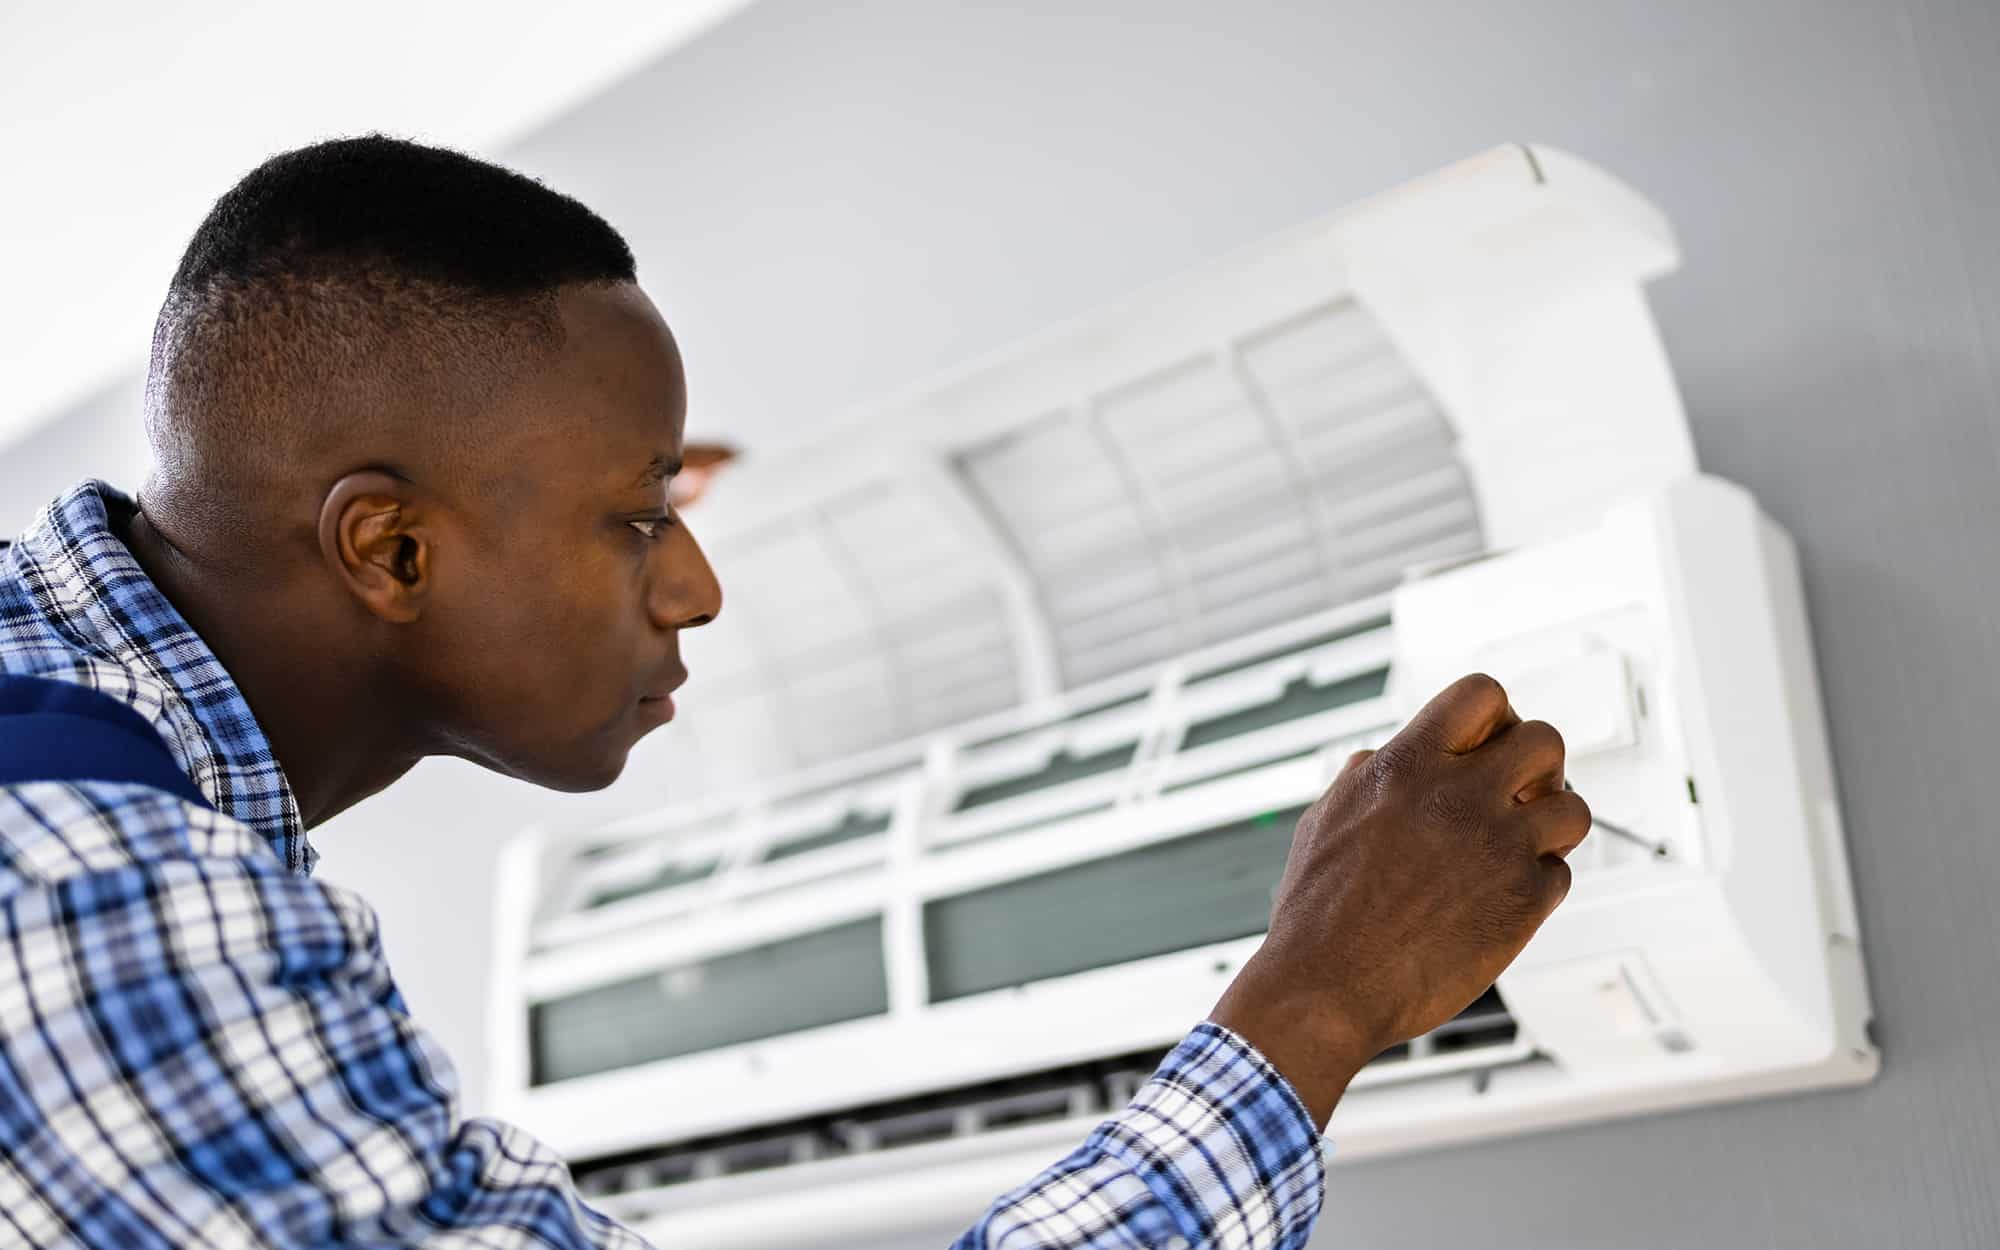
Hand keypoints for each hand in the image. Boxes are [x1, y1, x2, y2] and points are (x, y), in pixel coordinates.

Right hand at [1208, 673, 1588, 1126]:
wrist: (1326, 988)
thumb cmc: (1318, 914)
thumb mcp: (1326, 818)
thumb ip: (1369, 777)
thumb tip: (1390, 756)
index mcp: (1407, 767)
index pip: (1483, 693)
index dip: (1493, 715)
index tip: (1485, 742)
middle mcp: (1460, 797)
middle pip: (1546, 739)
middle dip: (1536, 765)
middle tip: (1517, 793)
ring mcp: (1499, 848)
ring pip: (1574, 807)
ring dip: (1552, 824)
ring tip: (1522, 844)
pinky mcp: (1523, 902)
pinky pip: (1560, 875)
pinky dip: (1537, 885)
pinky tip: (1503, 897)